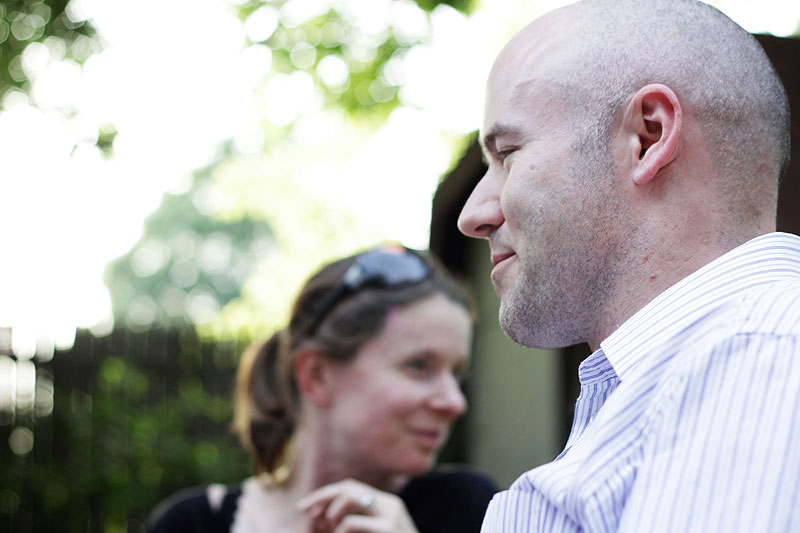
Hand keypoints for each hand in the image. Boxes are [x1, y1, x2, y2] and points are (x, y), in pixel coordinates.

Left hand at [297, 478, 419, 532]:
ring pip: (349, 498)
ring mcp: (391, 516)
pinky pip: (351, 523)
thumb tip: (315, 516)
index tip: (303, 508)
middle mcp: (390, 505)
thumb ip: (349, 525)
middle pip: (348, 487)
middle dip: (323, 498)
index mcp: (386, 505)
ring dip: (332, 516)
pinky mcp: (388, 530)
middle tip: (310, 517)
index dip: (324, 495)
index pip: (350, 487)